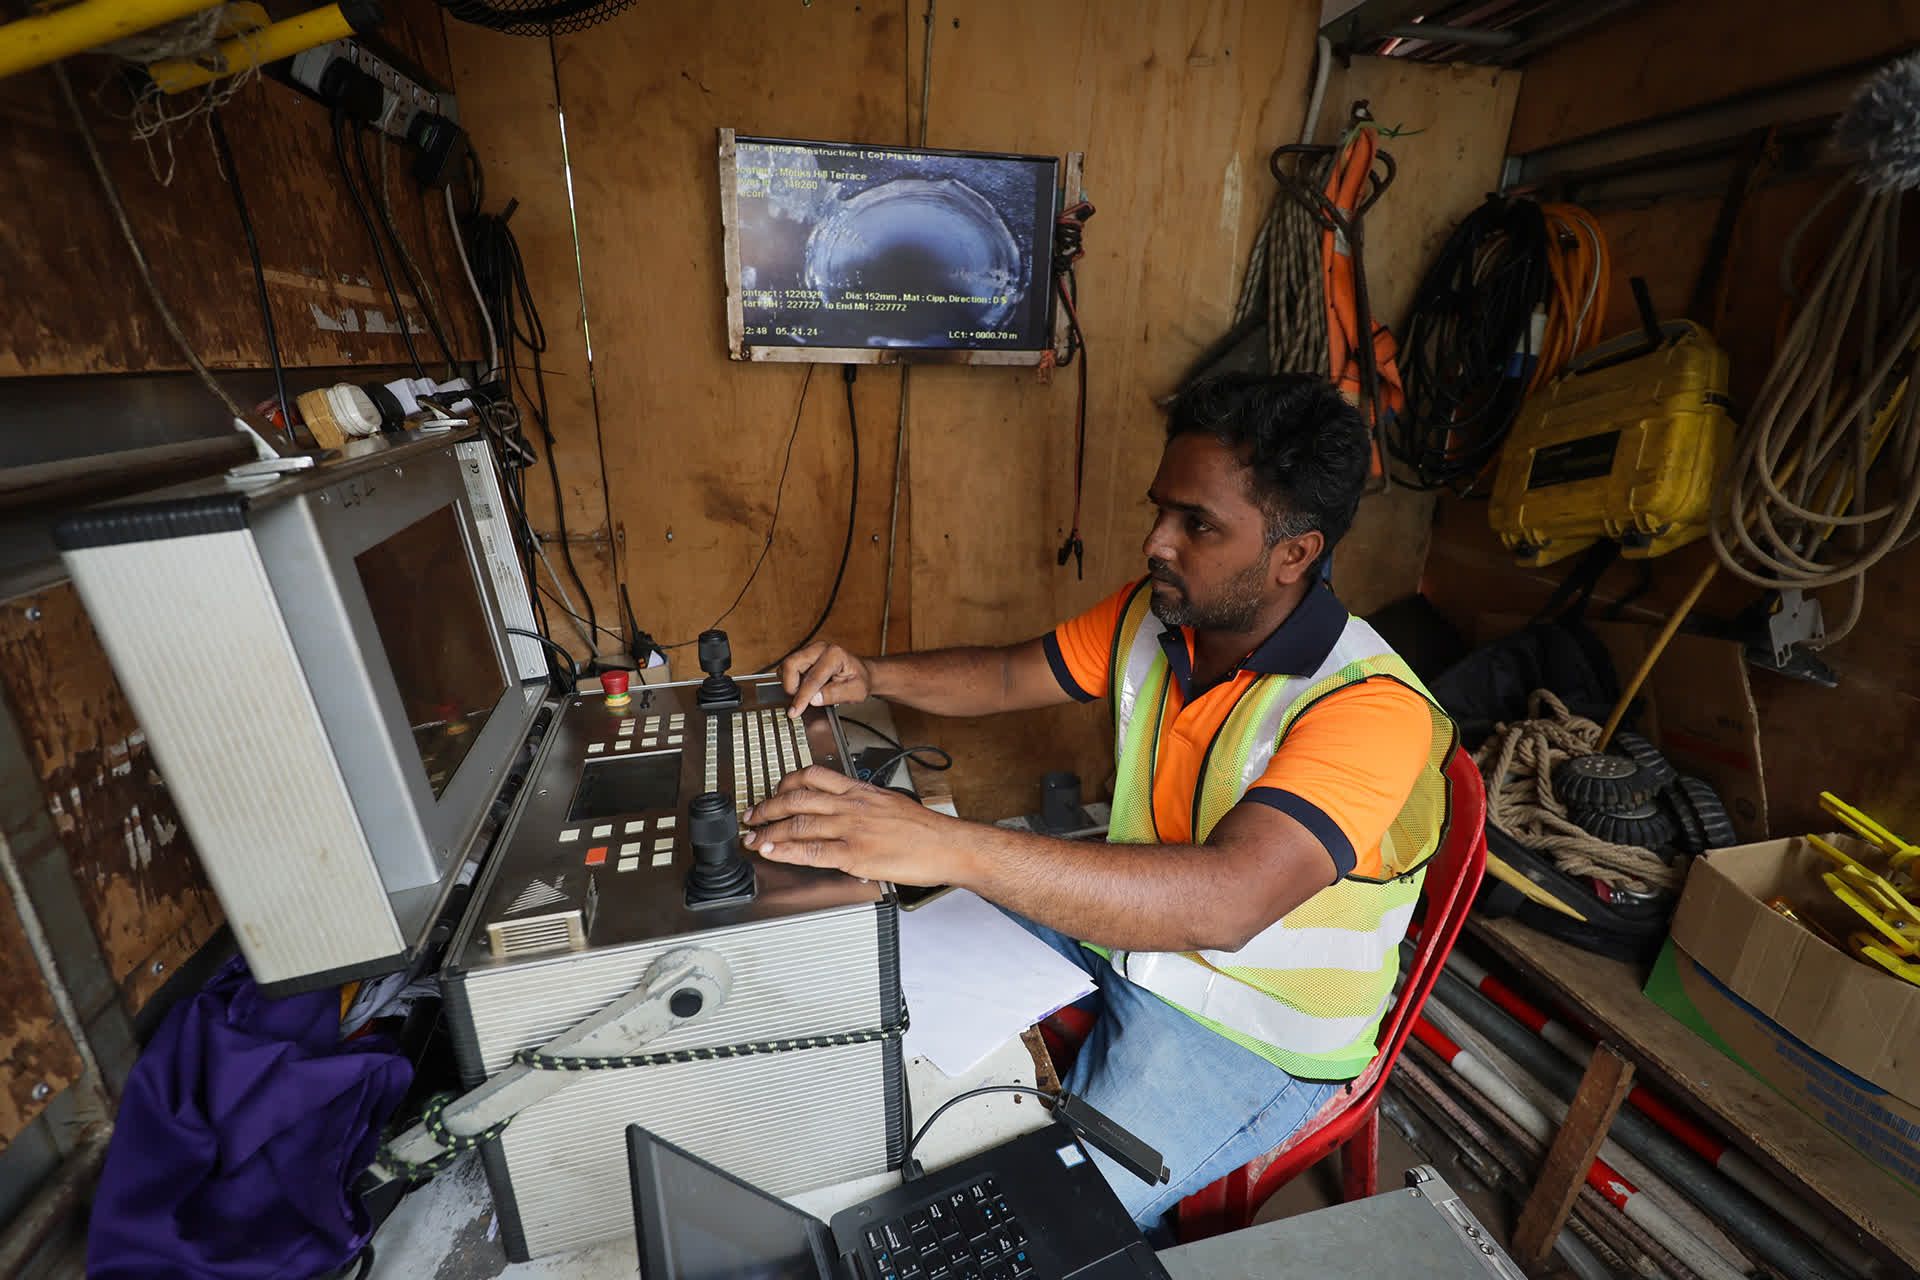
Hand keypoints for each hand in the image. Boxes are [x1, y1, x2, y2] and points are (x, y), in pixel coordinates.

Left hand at [742, 766, 970, 885]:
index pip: (813, 776)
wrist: (946, 844)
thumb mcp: (890, 803)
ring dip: (769, 830)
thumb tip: (847, 813)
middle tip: (753, 815)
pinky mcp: (853, 854)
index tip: (774, 790)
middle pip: (796, 798)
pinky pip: (810, 851)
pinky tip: (772, 851)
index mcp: (859, 790)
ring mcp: (850, 828)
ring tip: (753, 837)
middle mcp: (850, 805)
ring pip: (798, 823)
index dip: (785, 783)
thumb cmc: (924, 829)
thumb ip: (864, 804)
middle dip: (768, 807)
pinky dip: (785, 850)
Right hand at [779, 641, 872, 718]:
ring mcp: (810, 651)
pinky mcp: (803, 657)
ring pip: (786, 666)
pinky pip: (788, 669)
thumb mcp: (856, 692)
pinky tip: (804, 688)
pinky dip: (791, 681)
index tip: (795, 711)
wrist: (861, 673)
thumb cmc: (859, 680)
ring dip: (790, 684)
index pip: (812, 678)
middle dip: (790, 686)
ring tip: (805, 694)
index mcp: (835, 655)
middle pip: (791, 664)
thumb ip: (836, 694)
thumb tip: (814, 699)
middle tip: (800, 701)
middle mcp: (819, 649)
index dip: (802, 697)